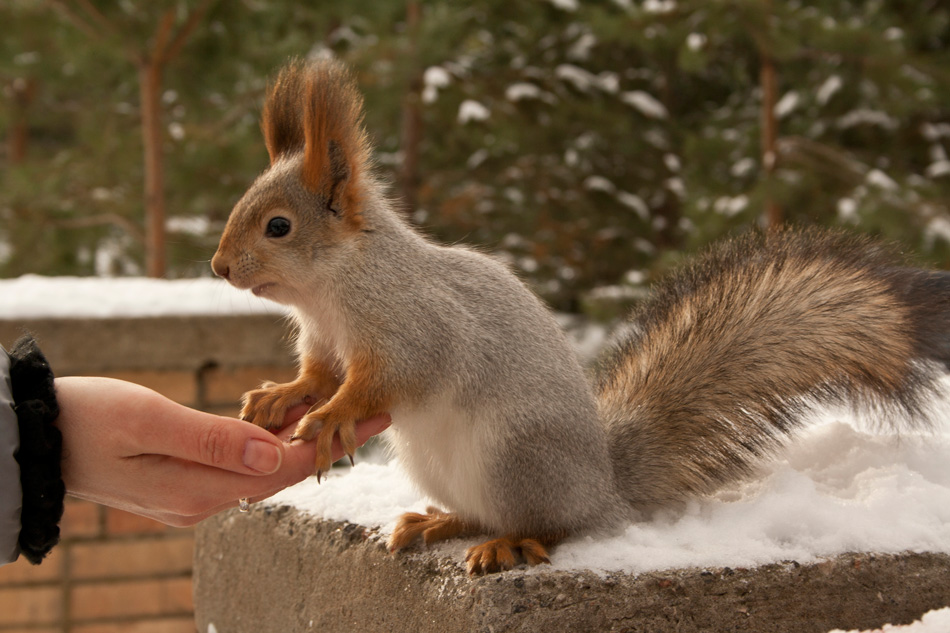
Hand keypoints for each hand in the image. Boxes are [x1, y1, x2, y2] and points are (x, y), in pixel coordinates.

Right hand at [54, 376, 389, 525]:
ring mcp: (189, 497)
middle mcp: (201, 501)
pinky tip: (278, 427)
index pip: (285, 469)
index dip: (334, 442)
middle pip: (279, 473)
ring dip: (296, 445)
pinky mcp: (178, 485)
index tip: (376, 416)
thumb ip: (213, 440)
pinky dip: (263, 449)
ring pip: (259, 472)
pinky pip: (235, 470)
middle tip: (369, 410)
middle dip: (325, 443)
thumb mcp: (149, 420)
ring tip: (336, 414)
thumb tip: (275, 455)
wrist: (34, 439)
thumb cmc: (86, 420)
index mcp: (199, 488)